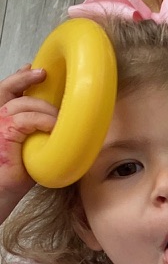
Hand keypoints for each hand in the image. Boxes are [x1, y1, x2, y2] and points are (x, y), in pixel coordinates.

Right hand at [0, 66, 57, 209]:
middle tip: (45, 74)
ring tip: (60, 121)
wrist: (3, 192)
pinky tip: (55, 129)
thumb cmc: (18, 174)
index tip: (36, 70)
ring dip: (47, 110)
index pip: (8, 91)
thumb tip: (66, 124)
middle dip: (28, 79)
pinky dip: (44, 121)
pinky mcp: (4, 133)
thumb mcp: (31, 146)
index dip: (20, 78)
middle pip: (11, 89)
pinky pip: (27, 119)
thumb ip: (39, 131)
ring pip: (25, 103)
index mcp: (2, 120)